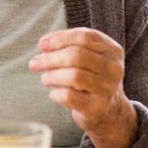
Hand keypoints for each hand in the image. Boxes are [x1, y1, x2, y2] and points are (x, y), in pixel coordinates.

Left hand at [28, 27, 138, 147]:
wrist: (110, 111)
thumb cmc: (93, 79)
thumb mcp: (89, 57)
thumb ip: (69, 46)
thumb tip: (44, 45)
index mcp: (112, 50)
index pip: (84, 37)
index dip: (60, 38)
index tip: (42, 44)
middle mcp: (113, 68)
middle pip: (77, 55)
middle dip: (51, 58)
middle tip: (35, 63)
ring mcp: (107, 89)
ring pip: (74, 75)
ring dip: (52, 76)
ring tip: (45, 79)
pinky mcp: (96, 108)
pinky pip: (69, 96)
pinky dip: (56, 93)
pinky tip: (54, 93)